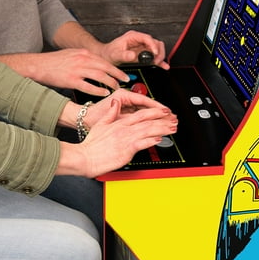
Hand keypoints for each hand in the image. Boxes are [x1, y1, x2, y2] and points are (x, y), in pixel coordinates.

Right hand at [0, 49, 127, 95]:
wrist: (39, 65)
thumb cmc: (54, 61)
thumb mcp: (72, 54)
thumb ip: (84, 58)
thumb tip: (96, 64)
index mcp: (84, 53)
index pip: (104, 61)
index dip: (116, 68)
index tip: (123, 74)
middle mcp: (83, 60)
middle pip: (106, 67)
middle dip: (118, 75)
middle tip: (126, 81)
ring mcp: (77, 70)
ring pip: (100, 76)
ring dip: (111, 83)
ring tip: (116, 88)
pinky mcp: (71, 80)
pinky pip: (89, 86)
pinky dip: (98, 90)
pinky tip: (104, 93)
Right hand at [56, 90, 177, 177]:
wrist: (85, 156)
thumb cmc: (92, 144)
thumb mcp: (101, 123)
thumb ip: (111, 113)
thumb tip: (116, 103)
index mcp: (120, 122)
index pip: (141, 114)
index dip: (154, 112)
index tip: (164, 111)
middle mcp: (125, 129)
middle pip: (148, 121)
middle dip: (163, 120)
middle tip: (174, 120)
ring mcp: (126, 138)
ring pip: (148, 130)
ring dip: (162, 128)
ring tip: (172, 128)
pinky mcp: (126, 149)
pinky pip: (142, 143)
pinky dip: (152, 140)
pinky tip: (159, 139)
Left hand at [97, 30, 169, 69]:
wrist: (106, 56)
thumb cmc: (109, 53)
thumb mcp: (115, 54)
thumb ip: (124, 55)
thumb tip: (133, 55)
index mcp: (133, 36)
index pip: (147, 38)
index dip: (153, 45)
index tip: (154, 53)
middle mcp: (139, 40)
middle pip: (155, 42)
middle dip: (158, 52)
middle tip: (156, 61)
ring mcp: (142, 46)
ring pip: (157, 48)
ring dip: (159, 56)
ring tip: (158, 63)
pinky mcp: (143, 53)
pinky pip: (154, 55)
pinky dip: (159, 60)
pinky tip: (163, 65)